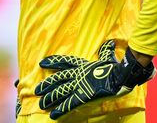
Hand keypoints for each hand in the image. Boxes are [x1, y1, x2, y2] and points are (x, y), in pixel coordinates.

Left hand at [34, 40, 155, 119]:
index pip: (64, 62)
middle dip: (46, 85)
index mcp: (82, 65)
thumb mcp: (108, 57)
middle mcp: (77, 74)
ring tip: (41, 103)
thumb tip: (109, 43)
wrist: (120, 75)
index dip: (53, 62)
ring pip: (60, 92)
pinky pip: (69, 103)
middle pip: (58, 79)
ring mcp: (79, 85)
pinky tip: (52, 114)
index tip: (42, 62)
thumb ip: (105, 51)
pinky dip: (60, 109)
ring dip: (50, 98)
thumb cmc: (115, 66)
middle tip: (36, 89)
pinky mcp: (83, 96)